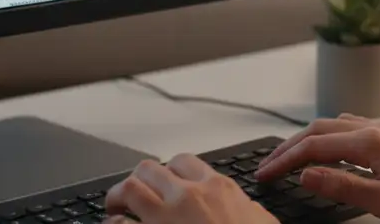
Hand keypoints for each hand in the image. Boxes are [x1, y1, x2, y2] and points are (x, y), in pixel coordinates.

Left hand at [104, 154, 277, 223]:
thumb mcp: (262, 223)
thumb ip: (250, 211)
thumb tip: (249, 210)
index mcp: (217, 189)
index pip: (184, 162)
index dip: (169, 170)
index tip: (165, 182)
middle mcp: (188, 196)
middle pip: (150, 169)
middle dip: (139, 179)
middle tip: (135, 194)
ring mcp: (165, 217)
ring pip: (129, 188)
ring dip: (119, 196)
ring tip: (116, 207)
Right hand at [255, 114, 379, 223]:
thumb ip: (342, 185)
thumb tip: (305, 174)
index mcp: (371, 141)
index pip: (314, 146)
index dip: (285, 160)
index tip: (265, 173)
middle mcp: (377, 128)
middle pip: (321, 129)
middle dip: (291, 146)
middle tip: (269, 164)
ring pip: (336, 125)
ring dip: (310, 138)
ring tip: (293, 156)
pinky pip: (354, 128)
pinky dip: (332, 137)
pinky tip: (332, 150)